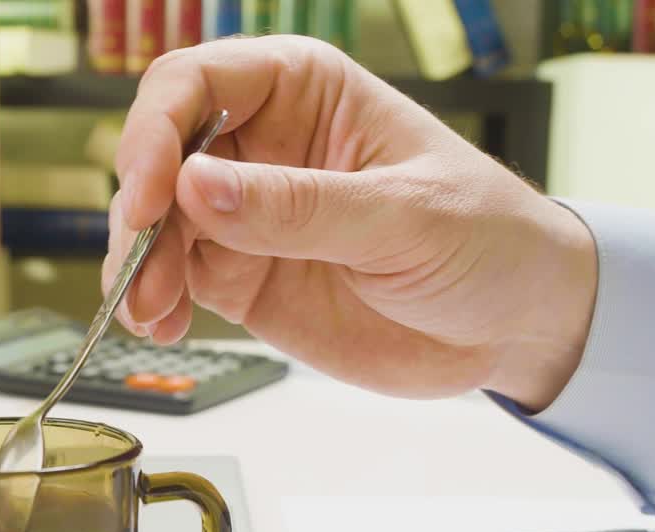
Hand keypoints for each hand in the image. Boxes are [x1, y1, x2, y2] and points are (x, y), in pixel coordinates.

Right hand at [103, 36, 597, 410]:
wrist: (515, 326)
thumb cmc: (488, 239)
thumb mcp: (405, 216)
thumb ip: (301, 206)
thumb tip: (199, 187)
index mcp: (304, 93)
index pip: (198, 83)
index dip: (159, 129)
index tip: (154, 192)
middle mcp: (261, 146)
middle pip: (161, 154)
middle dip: (140, 207)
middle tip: (142, 264)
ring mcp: (246, 215)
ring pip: (157, 224)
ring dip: (138, 264)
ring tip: (151, 310)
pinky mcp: (242, 275)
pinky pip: (175, 280)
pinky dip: (153, 303)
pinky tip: (161, 325)